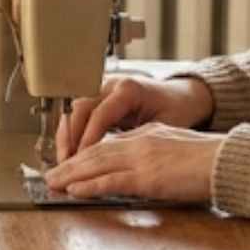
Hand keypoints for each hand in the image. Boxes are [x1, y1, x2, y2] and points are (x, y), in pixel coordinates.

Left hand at [42, 123, 223, 202]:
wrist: (229, 161)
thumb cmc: (212, 160)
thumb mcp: (178, 148)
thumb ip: (157, 153)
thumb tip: (144, 168)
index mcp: (148, 134)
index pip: (109, 143)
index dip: (85, 154)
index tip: (70, 164)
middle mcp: (140, 142)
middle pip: (96, 152)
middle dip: (70, 164)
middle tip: (51, 174)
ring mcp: (142, 159)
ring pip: (97, 165)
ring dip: (71, 175)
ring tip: (53, 183)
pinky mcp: (147, 178)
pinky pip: (110, 181)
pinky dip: (89, 186)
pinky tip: (74, 191)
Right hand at [55, 74, 214, 162]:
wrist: (183, 96)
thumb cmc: (177, 110)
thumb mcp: (161, 127)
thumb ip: (137, 142)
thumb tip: (113, 163)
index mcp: (128, 90)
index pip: (99, 115)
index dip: (87, 139)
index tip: (81, 161)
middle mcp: (112, 85)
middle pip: (79, 109)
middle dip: (70, 137)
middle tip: (66, 163)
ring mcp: (104, 90)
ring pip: (75, 110)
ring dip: (68, 135)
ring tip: (66, 160)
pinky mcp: (101, 99)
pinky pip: (81, 115)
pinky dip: (74, 133)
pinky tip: (72, 152)